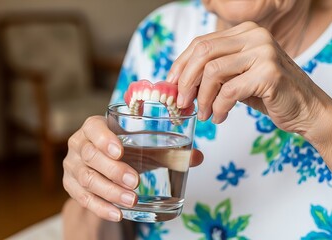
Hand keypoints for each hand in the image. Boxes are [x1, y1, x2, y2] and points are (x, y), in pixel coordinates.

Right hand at [63, 116, 203, 221]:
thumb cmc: (125, 152)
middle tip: (135, 182)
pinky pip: (82, 198)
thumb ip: (168, 151)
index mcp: (94, 127)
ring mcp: (72, 166)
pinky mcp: (71, 186)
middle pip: (90, 156)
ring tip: (130, 200)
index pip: (93, 128)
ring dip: (108, 191)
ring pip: (86, 178)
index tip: (120, 151)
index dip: (104, 139)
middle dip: (113, 170)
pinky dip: (100, 207)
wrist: (103, 167)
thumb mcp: (143, 148)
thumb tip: (197, 157)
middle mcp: (79, 144)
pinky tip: (117, 213)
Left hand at [167, 21, 331, 159]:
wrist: (304, 109)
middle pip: (203, 53)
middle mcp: (254, 36)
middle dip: (186, 81)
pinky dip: (219, 108)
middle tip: (182, 103)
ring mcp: (263, 52)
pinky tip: (219, 117)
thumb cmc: (268, 94)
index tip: (171, 85)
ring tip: (204, 114)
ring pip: (213, 72)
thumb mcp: (236, 77)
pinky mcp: (269, 73)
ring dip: (202, 99)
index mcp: (244, 33)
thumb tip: (180, 84)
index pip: (201, 43)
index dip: (181, 65)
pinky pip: (229, 91)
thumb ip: (213, 74)